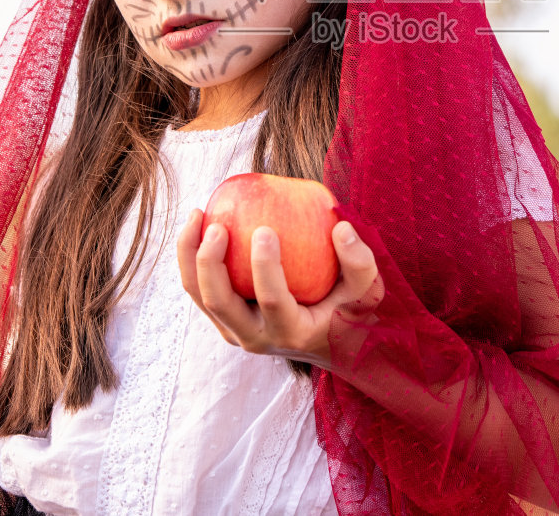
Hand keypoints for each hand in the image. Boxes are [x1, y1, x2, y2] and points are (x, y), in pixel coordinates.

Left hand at [176, 208, 383, 369]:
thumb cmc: (350, 311)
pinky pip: (200, 290)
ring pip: (200, 297)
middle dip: (209, 262)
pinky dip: (192, 259)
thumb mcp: (367, 291)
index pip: (271, 301)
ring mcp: (236, 332)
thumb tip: (339, 227)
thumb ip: (360, 261)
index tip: (265, 227)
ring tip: (197, 214)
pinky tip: (198, 223)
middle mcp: (257, 338)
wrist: (329, 344)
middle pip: (219, 302)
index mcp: (292, 332)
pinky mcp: (225, 321)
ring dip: (190, 256)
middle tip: (217, 224)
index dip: (264, 266)